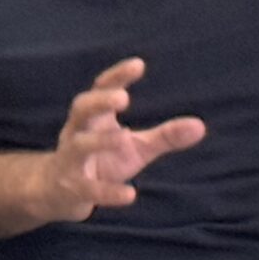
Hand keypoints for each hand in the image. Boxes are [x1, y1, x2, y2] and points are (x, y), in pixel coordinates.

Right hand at [38, 58, 205, 221]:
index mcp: (94, 118)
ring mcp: (71, 160)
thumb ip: (165, 136)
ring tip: (124, 138)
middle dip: (99, 101)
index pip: (101, 89)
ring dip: (100, 141)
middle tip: (123, 97)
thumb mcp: (136, 147)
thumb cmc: (102, 160)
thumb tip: (200, 126)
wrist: (59, 194)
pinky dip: (107, 192)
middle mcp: (77, 133)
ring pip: (79, 146)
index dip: (116, 76)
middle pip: (81, 109)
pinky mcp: (72, 188)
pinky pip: (88, 188)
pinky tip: (131, 195)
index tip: (138, 64)